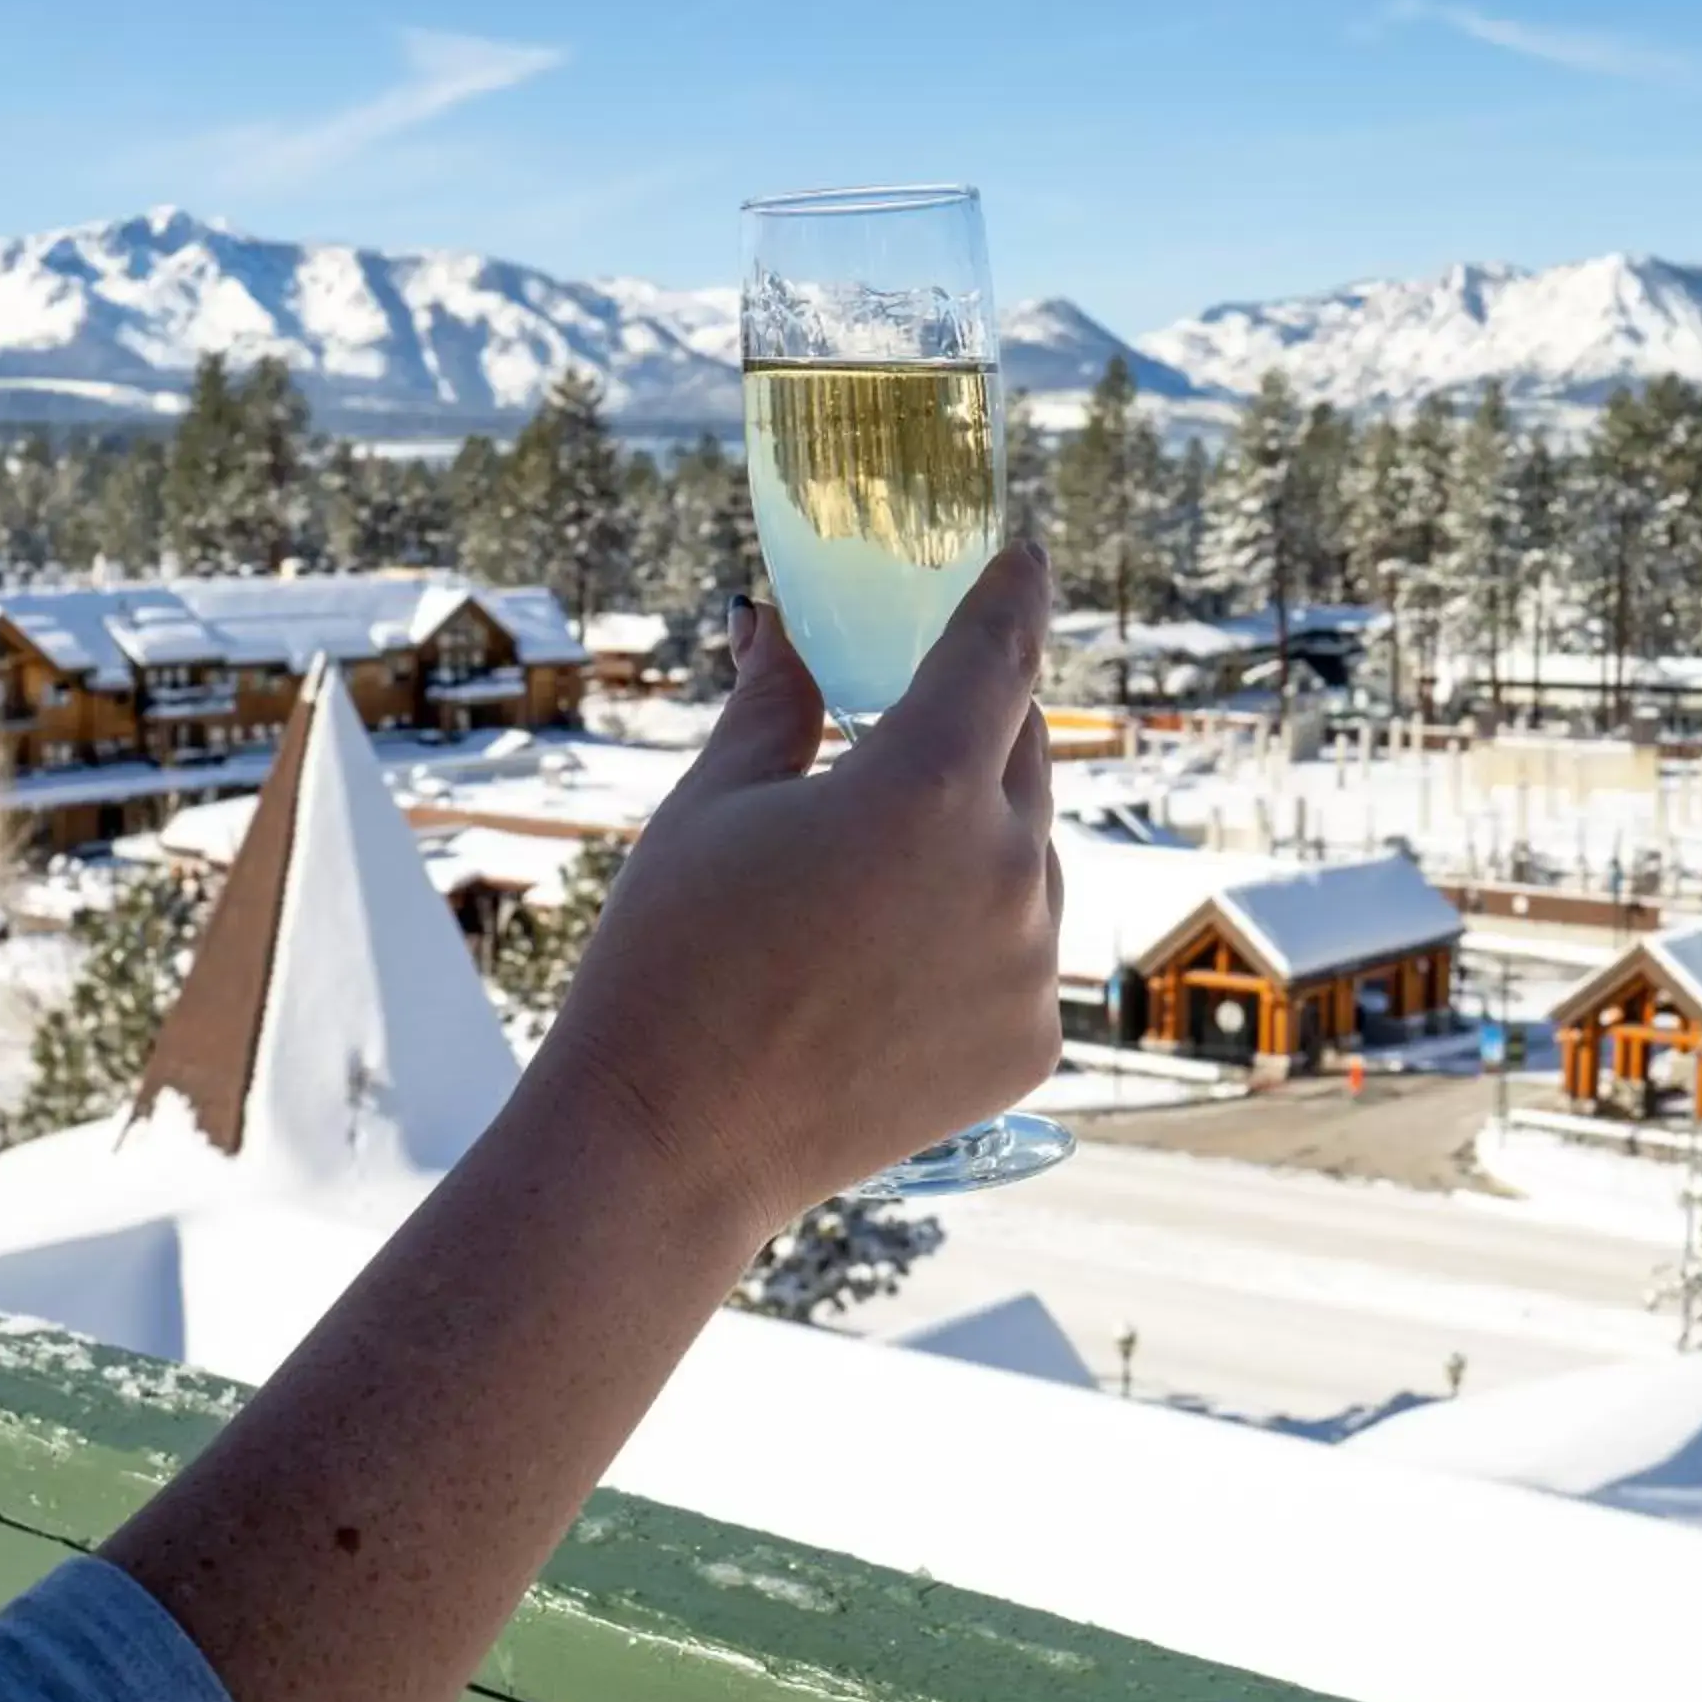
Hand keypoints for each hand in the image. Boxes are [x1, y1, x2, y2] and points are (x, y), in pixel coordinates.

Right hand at [526, 545, 1063, 1236]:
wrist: (671, 1143)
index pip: (999, 653)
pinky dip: (975, 939)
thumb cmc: (670, 957)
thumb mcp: (716, 804)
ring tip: (870, 883)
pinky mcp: (1031, 1041)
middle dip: (979, 723)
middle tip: (919, 721)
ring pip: (1028, 858)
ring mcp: (1029, 966)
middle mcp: (1006, 871)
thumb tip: (779, 618)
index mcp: (927, 788)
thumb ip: (779, 699)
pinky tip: (884, 970)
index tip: (1026, 558)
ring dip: (974, 839)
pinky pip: (1022, 954)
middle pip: (1023, 752)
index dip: (1014, 593)